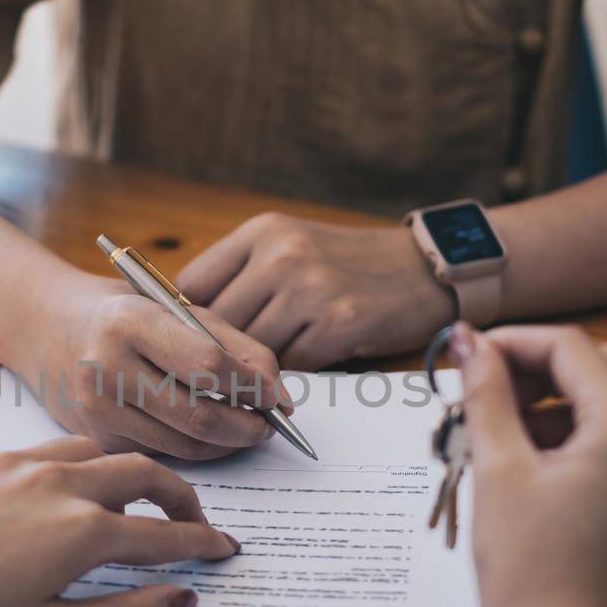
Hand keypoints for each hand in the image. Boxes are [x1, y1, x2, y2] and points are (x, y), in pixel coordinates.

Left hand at [0, 437, 238, 606]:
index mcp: (81, 534)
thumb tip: (178, 601)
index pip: (166, 535)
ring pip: (98, 449)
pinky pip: (50, 448)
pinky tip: (70, 490)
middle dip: (179, 495)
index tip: (224, 549)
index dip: (203, 542)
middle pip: (144, 473)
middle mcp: (57, 487)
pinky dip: (79, 464)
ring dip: (129, 470)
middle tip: (193, 519)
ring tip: (137, 498)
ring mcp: (19, 466)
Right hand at [30, 275, 289, 459]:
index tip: (277, 396)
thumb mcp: (176, 307)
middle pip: (198, 416)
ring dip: (224, 444)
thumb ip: (232, 344)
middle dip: (246, 427)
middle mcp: (106, 367)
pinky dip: (193, 448)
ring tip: (243, 429)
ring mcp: (97, 409)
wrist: (45, 326)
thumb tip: (279, 395)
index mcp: (130, 322)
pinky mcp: (96, 439)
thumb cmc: (124, 312)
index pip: (208, 364)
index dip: (253, 385)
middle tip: (267, 426)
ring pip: (184, 445)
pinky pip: (162, 453)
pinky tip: (203, 432)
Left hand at [177, 214, 455, 368]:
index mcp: (263, 233)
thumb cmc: (348, 266)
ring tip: (268, 370)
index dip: (188, 322)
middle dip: (221, 354)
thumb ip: (241, 276)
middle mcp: (282, 255)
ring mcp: (311, 289)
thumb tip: (182, 325)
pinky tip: (306, 363)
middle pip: (218, 324)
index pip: (192, 286)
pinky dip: (293, 373)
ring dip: (257, 367)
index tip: (194, 343)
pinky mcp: (338, 324)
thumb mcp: (291, 247)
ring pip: (252, 350)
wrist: (424, 269)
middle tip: (228, 371)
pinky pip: (291, 366)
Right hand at [455, 324, 606, 606]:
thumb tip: (469, 342)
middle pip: (599, 370)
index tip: (467, 355)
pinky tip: (529, 469)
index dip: (512, 343)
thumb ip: (485, 394)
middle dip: (537, 371)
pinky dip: (578, 442)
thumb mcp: (498, 471)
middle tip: (480, 392)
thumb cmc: (529, 574)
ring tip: (496, 436)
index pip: (570, 349)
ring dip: (556, 407)